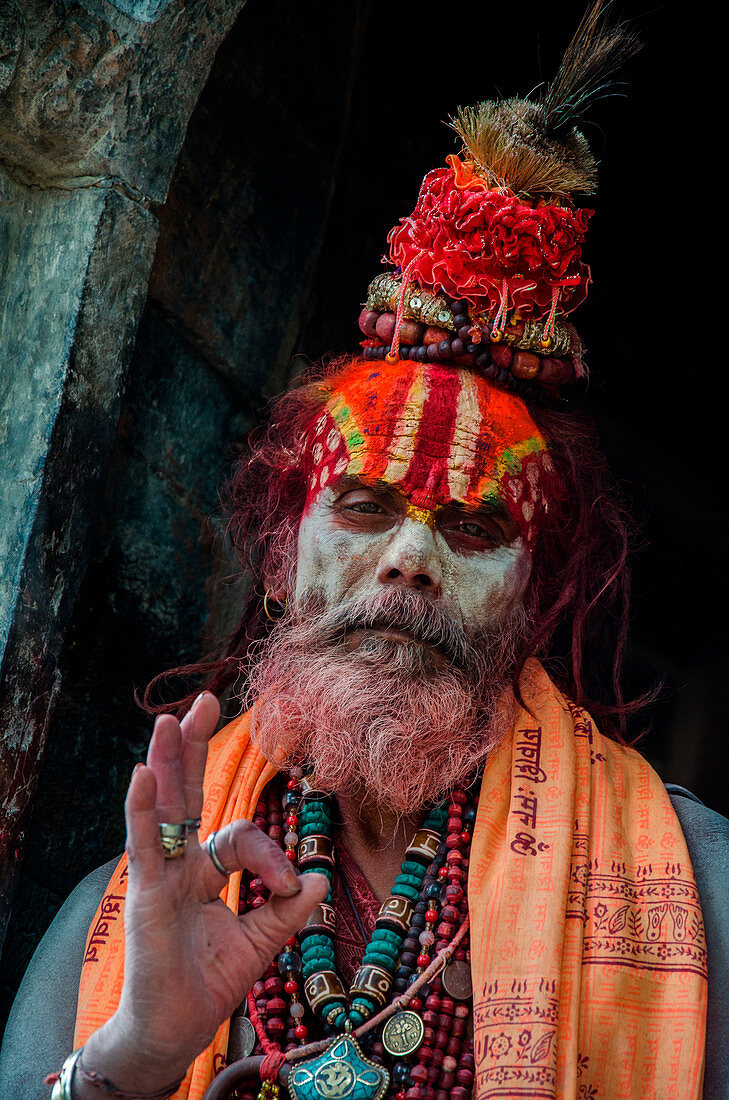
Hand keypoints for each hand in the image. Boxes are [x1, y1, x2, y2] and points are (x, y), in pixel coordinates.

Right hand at [83, 693, 326, 1093]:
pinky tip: (142, 775)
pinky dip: (142, 809)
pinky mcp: (147, 894)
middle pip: (185, 794)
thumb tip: (320, 879)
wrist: (175, 1030)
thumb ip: (286, 910)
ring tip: (169, 720)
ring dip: (165, 761)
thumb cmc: (207, 983)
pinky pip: (144, 844)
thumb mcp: (259, 941)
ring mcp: (159, 875)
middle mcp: (178, 864)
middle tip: (203, 702)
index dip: (270, 856)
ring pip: (162, 807)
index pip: (239, 837)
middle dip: (193, 748)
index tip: (290, 884)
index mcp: (203, 871)